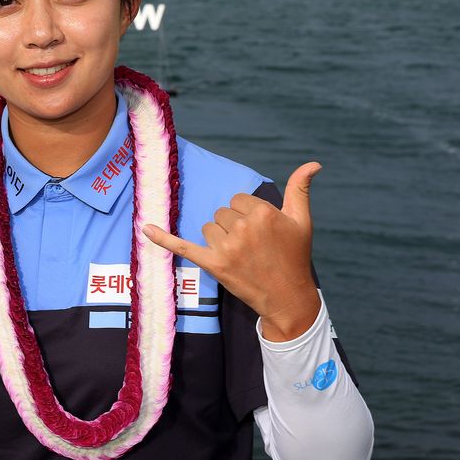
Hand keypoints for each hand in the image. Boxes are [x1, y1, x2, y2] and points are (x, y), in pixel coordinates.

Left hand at [141, 162, 322, 341]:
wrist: (287, 296)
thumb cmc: (294, 256)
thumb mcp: (301, 221)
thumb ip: (300, 190)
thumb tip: (313, 163)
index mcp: (263, 213)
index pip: (238, 200)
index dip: (246, 214)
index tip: (260, 232)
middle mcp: (244, 228)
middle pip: (222, 213)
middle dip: (233, 227)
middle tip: (252, 247)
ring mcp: (227, 247)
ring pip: (209, 227)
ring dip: (219, 239)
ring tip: (241, 256)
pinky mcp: (213, 264)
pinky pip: (182, 246)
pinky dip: (163, 238)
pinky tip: (146, 229)